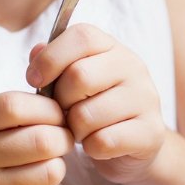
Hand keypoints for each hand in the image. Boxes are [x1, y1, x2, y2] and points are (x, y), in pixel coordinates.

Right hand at [0, 92, 71, 184]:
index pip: (16, 106)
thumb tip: (55, 98)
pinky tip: (39, 184)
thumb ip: (4, 110)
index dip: (48, 108)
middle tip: (61, 139)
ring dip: (59, 164)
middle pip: (41, 140)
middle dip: (63, 137)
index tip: (56, 114)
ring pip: (50, 172)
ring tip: (49, 162)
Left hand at [27, 24, 167, 184]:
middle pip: (79, 76)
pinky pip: (103, 141)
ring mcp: (146, 99)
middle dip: (60, 101)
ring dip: (75, 130)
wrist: (132, 144)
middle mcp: (134, 67)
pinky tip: (96, 145)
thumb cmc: (94, 107)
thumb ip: (52, 64)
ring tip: (81, 130)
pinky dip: (91, 148)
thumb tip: (36, 52)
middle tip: (63, 112)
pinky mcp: (151, 132)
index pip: (81, 37)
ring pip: (87, 115)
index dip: (51, 57)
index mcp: (112, 47)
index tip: (33, 79)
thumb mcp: (70, 82)